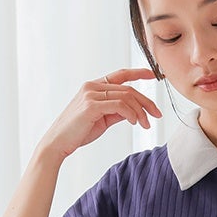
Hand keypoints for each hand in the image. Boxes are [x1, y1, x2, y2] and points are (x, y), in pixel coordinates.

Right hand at [41, 67, 161, 159]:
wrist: (58, 143)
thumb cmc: (78, 132)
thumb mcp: (102, 119)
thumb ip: (116, 112)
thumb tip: (134, 111)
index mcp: (94, 86)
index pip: (121, 75)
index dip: (138, 73)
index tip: (153, 76)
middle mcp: (92, 86)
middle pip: (128, 89)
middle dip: (146, 102)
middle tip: (157, 114)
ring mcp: (90, 94)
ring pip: (126, 97)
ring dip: (140, 112)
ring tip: (146, 125)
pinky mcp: (91, 105)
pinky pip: (119, 106)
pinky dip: (131, 114)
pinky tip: (135, 122)